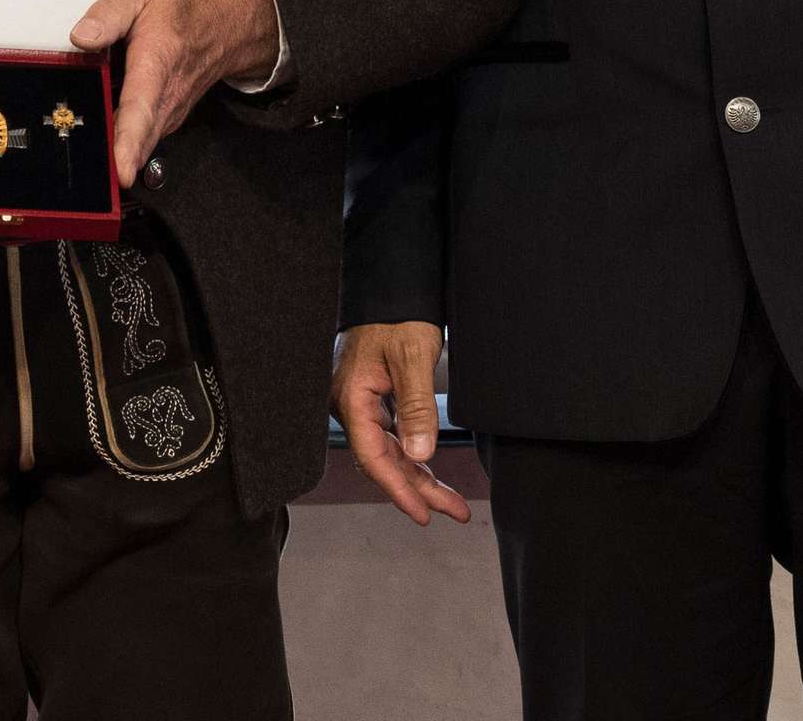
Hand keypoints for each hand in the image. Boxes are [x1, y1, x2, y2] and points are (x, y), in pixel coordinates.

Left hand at [67, 0, 280, 186]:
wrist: (226, 17)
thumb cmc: (182, 4)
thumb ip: (107, 12)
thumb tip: (80, 37)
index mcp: (156, 60)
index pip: (140, 108)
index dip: (129, 142)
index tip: (121, 170)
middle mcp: (168, 95)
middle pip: (140, 139)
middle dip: (112, 159)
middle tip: (84, 171)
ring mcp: (170, 111)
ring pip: (140, 143)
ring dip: (115, 151)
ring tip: (89, 152)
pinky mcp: (167, 118)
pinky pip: (143, 137)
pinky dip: (123, 140)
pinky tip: (104, 132)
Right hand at [332, 322, 470, 524]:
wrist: (390, 288)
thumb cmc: (397, 317)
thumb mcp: (412, 358)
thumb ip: (415, 407)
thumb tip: (419, 455)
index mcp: (351, 398)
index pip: (374, 456)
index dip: (399, 488)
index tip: (424, 514)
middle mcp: (349, 405)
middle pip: (383, 459)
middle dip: (418, 488)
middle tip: (453, 512)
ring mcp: (359, 402)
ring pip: (388, 450)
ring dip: (418, 476)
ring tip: (450, 501)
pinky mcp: (370, 397)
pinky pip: (389, 435)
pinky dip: (411, 454)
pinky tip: (428, 468)